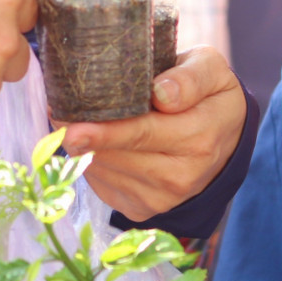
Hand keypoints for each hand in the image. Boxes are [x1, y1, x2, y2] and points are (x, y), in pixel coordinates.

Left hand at [58, 47, 245, 221]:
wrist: (224, 140)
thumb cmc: (209, 95)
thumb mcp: (211, 71)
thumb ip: (190, 78)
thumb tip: (161, 93)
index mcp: (198, 138)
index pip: (142, 134)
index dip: (105, 132)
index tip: (72, 127)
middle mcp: (181, 176)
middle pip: (116, 156)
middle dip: (83, 136)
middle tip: (57, 113)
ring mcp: (161, 198)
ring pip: (104, 171)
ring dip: (82, 148)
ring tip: (71, 120)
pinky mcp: (142, 209)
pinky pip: (101, 185)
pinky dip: (90, 162)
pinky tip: (91, 142)